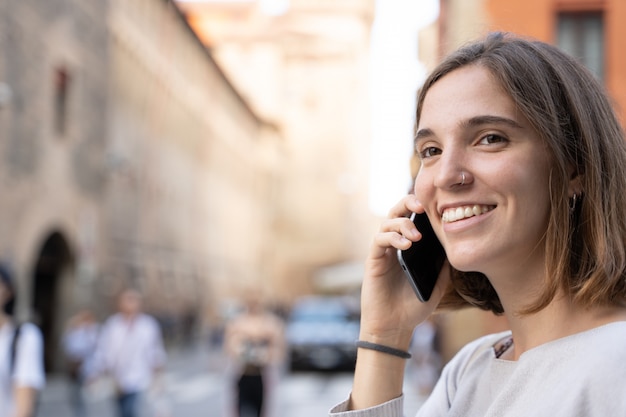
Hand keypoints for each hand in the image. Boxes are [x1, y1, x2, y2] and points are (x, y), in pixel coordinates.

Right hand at [359, 195, 450, 347]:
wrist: (394, 326)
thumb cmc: (413, 306)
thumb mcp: (437, 284)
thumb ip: (443, 265)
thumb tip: (453, 245)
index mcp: (409, 246)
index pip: (412, 217)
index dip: (420, 206)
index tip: (436, 206)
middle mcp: (394, 244)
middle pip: (396, 212)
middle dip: (407, 203)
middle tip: (422, 207)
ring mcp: (383, 251)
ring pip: (387, 223)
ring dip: (402, 224)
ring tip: (416, 237)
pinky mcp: (373, 260)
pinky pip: (379, 240)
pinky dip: (392, 238)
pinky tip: (406, 245)